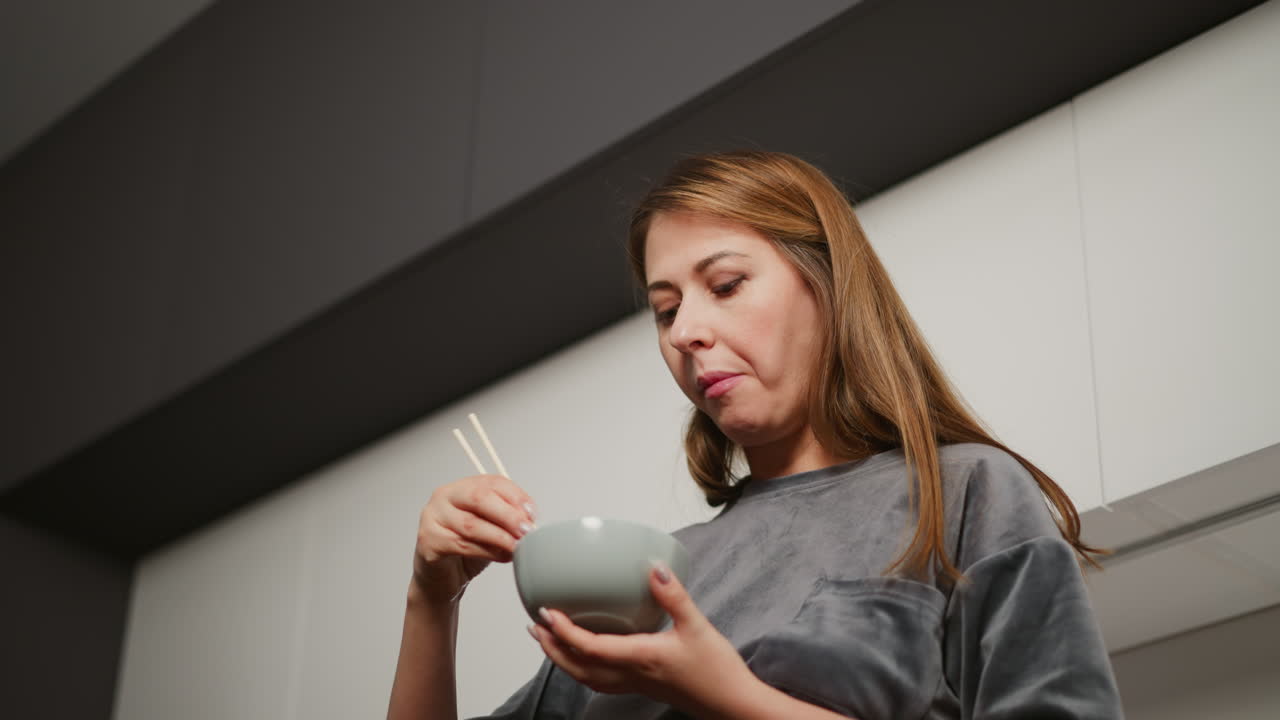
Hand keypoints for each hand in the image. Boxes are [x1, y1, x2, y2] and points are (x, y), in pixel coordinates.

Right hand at [412, 474, 536, 606]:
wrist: (442, 578)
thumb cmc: (467, 549)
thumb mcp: (491, 528)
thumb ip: (507, 519)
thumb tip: (530, 520)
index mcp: (462, 487)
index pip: (492, 482)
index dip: (516, 496)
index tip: (532, 514)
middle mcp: (444, 497)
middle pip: (480, 498)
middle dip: (508, 515)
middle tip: (526, 530)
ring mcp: (432, 518)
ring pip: (472, 524)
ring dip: (500, 537)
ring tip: (516, 547)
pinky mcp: (428, 541)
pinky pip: (462, 545)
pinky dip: (486, 551)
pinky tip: (501, 556)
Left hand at [527, 562, 754, 717]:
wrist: (732, 705)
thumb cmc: (717, 671)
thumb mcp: (698, 625)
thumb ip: (674, 596)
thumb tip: (654, 567)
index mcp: (640, 657)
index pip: (589, 647)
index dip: (563, 631)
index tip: (546, 612)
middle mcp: (631, 675)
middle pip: (578, 667)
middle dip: (552, 648)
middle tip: (535, 626)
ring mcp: (635, 684)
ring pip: (586, 677)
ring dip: (563, 660)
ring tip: (549, 640)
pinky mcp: (642, 687)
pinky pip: (601, 681)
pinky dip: (583, 668)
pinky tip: (586, 655)